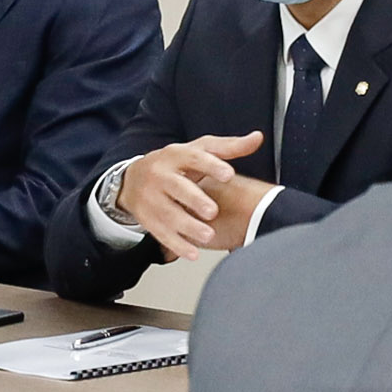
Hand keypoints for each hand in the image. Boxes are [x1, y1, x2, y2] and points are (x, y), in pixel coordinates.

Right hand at [117, 134, 263, 259]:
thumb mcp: (198, 150)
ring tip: (208, 236)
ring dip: (188, 226)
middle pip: (177, 187)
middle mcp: (160, 175)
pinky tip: (193, 253)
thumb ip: (229, 147)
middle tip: (213, 211)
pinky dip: (177, 245)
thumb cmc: (174, 164)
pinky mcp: (146, 218)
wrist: (133, 178)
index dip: (211, 165)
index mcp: (176, 155)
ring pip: (168, 213)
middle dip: (195, 199)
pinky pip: (161, 233)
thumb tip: (257, 138)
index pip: (194, 158)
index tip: (229, 174)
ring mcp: (151, 198)